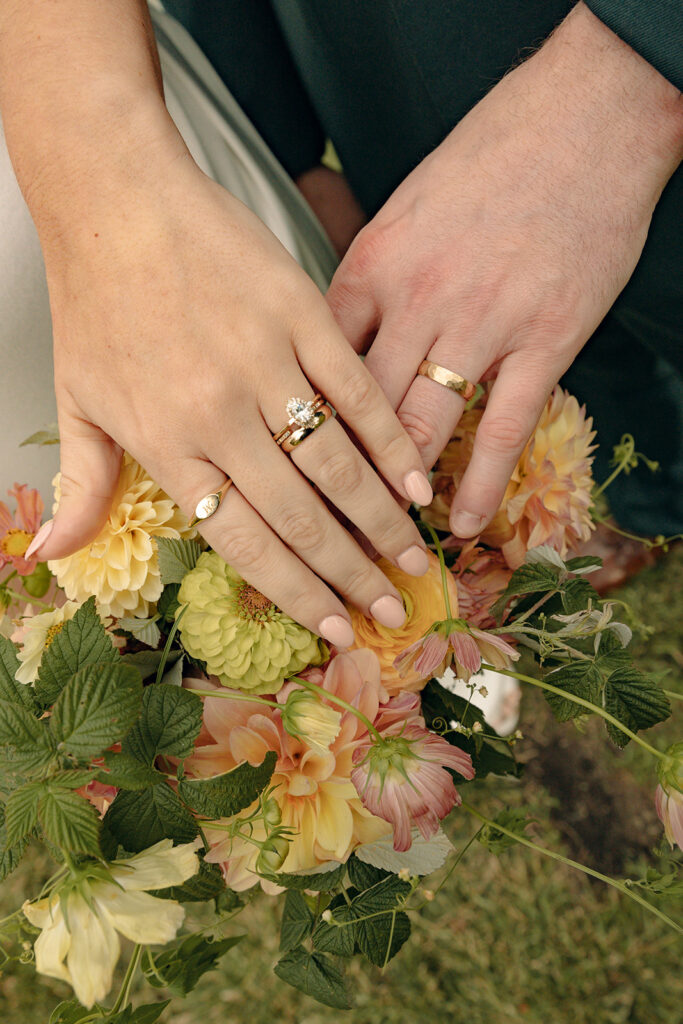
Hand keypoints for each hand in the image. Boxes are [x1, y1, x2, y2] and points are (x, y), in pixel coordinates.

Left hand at [29, 142, 434, 645]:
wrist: (114, 196)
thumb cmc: (95, 297)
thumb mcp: (76, 400)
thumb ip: (80, 488)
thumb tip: (48, 559)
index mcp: (167, 446)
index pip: (246, 544)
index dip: (296, 593)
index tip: (335, 628)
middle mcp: (218, 416)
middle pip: (300, 517)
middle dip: (351, 573)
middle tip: (389, 608)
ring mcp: (264, 363)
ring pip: (337, 463)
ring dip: (381, 519)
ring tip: (412, 558)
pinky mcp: (301, 314)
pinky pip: (357, 392)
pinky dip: (391, 440)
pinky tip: (415, 479)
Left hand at [328, 3, 681, 538]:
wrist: (585, 117)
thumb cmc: (487, 158)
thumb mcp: (402, 209)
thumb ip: (367, 282)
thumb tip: (330, 343)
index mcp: (370, 265)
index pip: (315, 368)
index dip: (295, 430)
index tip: (281, 477)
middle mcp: (416, 299)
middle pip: (357, 412)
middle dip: (334, 480)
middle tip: (315, 534)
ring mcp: (482, 322)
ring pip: (421, 429)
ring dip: (397, 494)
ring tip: (379, 544)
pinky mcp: (544, 338)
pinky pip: (504, 427)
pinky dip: (480, 482)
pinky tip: (460, 523)